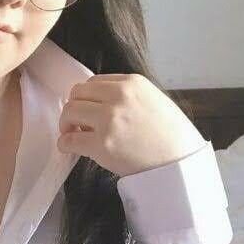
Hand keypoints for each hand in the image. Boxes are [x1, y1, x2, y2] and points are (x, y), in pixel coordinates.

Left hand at [57, 73, 205, 177]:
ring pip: (69, 112)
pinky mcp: (102, 145)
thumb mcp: (153, 99)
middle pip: (77, 94)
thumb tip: (98, 101)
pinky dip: (64, 143)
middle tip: (76, 123)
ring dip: (66, 124)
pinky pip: (69, 140)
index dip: (86, 97)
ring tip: (74, 135)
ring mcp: (109, 121)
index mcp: (132, 83)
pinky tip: (70, 148)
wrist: (179, 161)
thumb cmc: (170, 134)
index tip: (88, 110)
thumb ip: (127, 95)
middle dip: (73, 108)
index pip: (93, 82)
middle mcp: (119, 97)